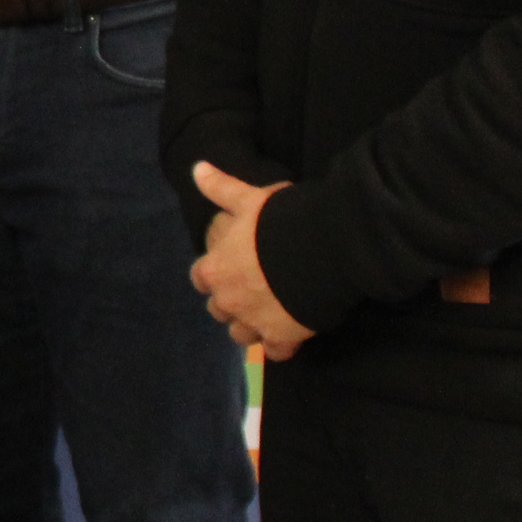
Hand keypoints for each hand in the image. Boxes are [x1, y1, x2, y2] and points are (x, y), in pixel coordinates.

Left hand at [189, 165, 314, 360]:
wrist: (325, 248)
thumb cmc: (280, 220)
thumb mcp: (248, 198)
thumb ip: (221, 188)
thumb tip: (197, 168)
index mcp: (215, 268)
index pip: (200, 278)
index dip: (213, 275)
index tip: (227, 270)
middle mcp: (229, 299)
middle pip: (219, 309)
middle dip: (232, 302)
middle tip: (253, 291)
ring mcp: (254, 322)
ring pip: (242, 336)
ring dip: (252, 327)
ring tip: (270, 315)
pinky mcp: (284, 338)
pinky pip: (276, 353)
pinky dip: (282, 346)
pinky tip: (292, 334)